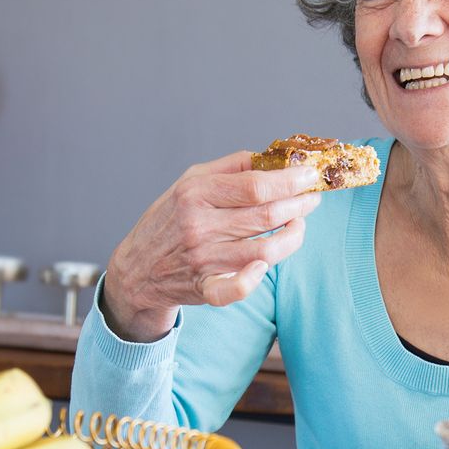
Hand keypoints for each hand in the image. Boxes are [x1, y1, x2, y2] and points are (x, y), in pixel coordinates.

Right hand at [102, 151, 322, 341]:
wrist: (136, 268)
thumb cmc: (170, 219)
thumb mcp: (190, 181)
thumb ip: (232, 167)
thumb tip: (275, 158)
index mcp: (196, 193)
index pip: (255, 185)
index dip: (290, 180)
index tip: (310, 175)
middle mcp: (199, 225)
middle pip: (266, 215)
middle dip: (300, 205)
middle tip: (312, 198)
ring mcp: (202, 259)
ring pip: (265, 250)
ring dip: (292, 237)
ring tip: (298, 225)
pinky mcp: (204, 288)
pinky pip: (235, 290)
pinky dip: (254, 280)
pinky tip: (265, 264)